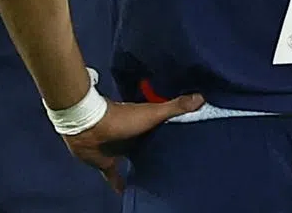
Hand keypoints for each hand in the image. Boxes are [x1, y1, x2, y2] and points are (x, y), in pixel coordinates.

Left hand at [63, 93, 203, 191]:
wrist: (89, 128)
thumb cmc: (123, 119)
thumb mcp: (152, 113)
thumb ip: (175, 107)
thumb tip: (202, 97)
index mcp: (147, 124)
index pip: (165, 130)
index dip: (176, 134)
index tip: (190, 140)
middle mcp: (135, 137)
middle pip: (151, 147)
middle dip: (161, 153)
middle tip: (177, 164)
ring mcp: (120, 151)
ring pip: (135, 162)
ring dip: (143, 168)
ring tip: (160, 180)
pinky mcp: (108, 164)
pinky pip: (116, 177)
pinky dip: (121, 185)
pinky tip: (129, 194)